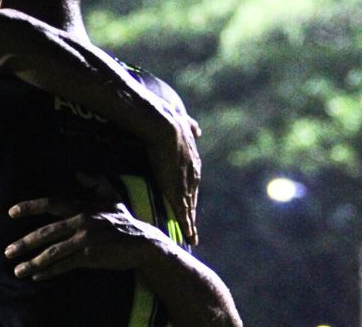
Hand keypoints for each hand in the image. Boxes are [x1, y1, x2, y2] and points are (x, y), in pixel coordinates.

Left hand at [5, 195, 166, 280]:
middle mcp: (81, 222)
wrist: (143, 243)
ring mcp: (85, 241)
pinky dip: (49, 272)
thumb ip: (94, 182)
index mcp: (82, 207)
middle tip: (8, 251)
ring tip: (17, 270)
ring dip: (33, 262)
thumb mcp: (111, 196)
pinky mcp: (90, 258)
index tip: (11, 212)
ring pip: (53, 252)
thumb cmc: (124, 219)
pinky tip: (37, 277)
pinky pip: (65, 265)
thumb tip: (78, 173)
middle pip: (46, 232)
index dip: (30, 207)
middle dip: (24, 243)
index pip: (51, 204)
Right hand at [148, 106, 201, 244]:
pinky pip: (184, 214)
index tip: (188, 203)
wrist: (164, 127)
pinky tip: (190, 238)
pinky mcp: (177, 192)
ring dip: (190, 223)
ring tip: (190, 236)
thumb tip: (197, 129)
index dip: (189, 193)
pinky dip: (187, 227)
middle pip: (193, 197)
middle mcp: (193, 175)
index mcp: (193, 161)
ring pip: (190, 209)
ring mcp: (186, 185)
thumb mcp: (183, 125)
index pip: (191, 182)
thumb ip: (190, 127)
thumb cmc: (167, 122)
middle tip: (190, 225)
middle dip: (191, 210)